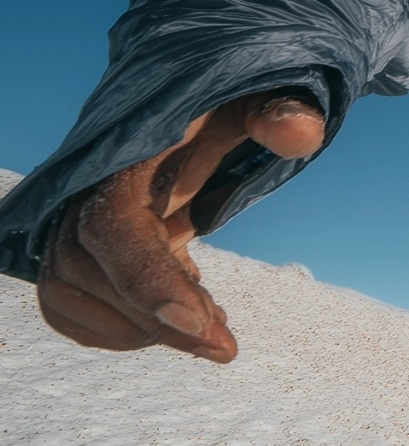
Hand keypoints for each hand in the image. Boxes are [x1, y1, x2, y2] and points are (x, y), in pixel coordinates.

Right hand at [35, 92, 326, 362]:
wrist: (173, 112)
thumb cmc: (217, 107)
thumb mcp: (250, 100)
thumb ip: (274, 113)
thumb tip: (302, 130)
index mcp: (123, 159)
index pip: (114, 226)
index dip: (148, 278)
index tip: (201, 323)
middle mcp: (80, 194)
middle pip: (92, 276)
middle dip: (158, 320)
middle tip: (224, 345)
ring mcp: (68, 225)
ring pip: (73, 299)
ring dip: (140, 329)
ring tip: (210, 331)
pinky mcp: (72, 252)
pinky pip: (70, 307)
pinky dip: (119, 328)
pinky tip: (182, 323)